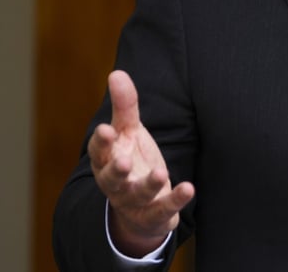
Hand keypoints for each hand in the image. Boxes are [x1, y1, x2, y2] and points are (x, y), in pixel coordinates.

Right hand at [88, 70, 195, 256]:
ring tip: (160, 173)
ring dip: (148, 185)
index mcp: (107, 159)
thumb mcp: (128, 132)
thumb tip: (116, 73)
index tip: (106, 129)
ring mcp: (134, 200)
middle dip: (116, 170)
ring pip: (137, 195)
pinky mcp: (154, 213)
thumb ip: (124, 106)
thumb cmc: (130, 159)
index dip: (101, 142)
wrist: (140, 206)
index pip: (99, 151)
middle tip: (124, 160)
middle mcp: (117, 182)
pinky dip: (175, 200)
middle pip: (111, 178)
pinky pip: (164, 209)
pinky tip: (188, 188)